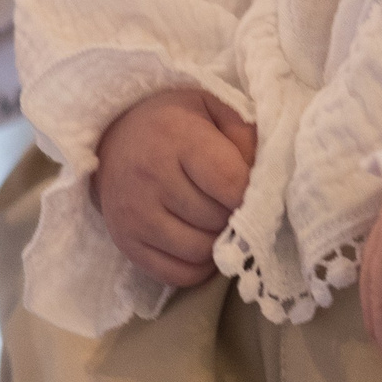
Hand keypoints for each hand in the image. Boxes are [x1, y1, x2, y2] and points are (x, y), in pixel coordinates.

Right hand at [90, 89, 257, 288]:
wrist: (114, 139)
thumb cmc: (174, 123)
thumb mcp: (213, 107)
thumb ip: (246, 135)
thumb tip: (266, 178)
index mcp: (176, 136)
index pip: (231, 183)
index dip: (252, 192)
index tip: (253, 188)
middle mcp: (150, 176)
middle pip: (217, 219)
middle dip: (234, 215)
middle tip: (232, 203)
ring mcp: (134, 215)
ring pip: (201, 251)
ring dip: (218, 242)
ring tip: (216, 220)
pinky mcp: (126, 244)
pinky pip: (178, 275)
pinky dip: (199, 266)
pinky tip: (200, 242)